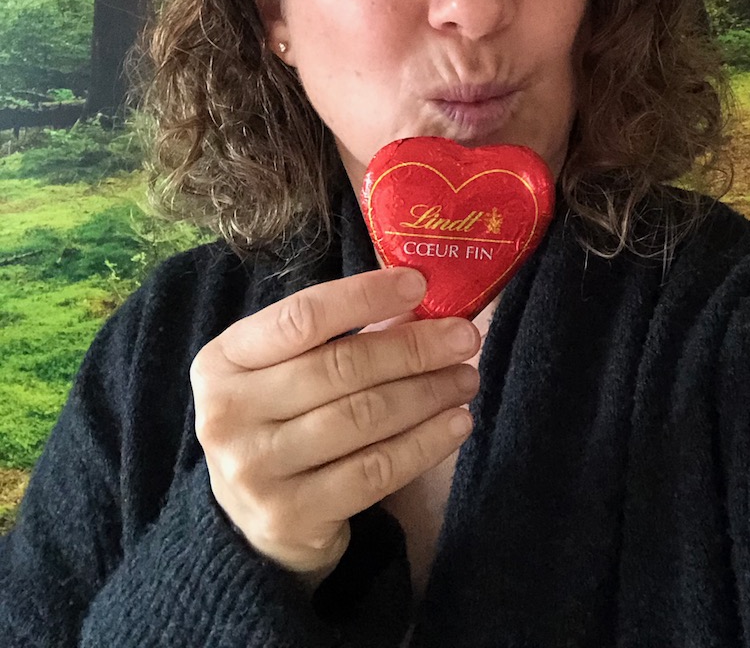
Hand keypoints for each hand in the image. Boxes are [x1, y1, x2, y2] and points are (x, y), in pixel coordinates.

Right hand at [189, 267, 479, 588]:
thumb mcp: (286, 371)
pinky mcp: (289, 517)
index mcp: (222, 360)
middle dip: (414, 349)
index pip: (302, 316)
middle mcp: (227, 413)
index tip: (419, 284)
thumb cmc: (279, 421)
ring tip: (466, 378)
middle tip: (465, 338)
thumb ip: (341, 336)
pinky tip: (457, 424)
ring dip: (427, 393)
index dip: (365, 296)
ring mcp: (254, 470)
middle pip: (340, 367)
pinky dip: (425, 443)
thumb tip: (421, 302)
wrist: (249, 525)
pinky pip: (375, 470)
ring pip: (363, 417)